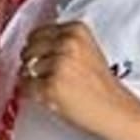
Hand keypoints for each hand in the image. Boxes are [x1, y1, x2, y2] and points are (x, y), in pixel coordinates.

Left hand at [16, 22, 138, 136]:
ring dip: (35, 80)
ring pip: (25, 69)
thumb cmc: (101, 85)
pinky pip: (25, 87)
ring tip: (57, 87)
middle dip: (33, 63)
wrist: (114, 109)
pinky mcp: (50, 86)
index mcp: (76, 30)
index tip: (43, 58)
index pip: (37, 33)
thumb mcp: (86, 50)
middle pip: (28, 50)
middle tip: (50, 76)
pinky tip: (51, 96)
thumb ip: (62, 42)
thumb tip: (32, 45)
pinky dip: (33, 94)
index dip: (37, 48)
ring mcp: (58, 64)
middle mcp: (67, 43)